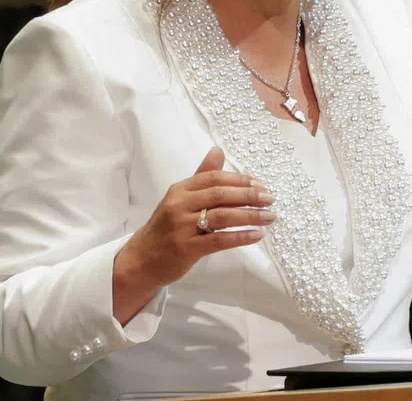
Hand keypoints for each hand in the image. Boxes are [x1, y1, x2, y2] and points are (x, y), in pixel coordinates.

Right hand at [112, 148, 273, 323]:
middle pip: (220, 194)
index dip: (239, 180)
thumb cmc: (166, 227)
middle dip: (249, 196)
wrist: (141, 260)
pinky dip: (240, 237)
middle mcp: (180, 205)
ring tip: (270, 217)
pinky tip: (256, 235)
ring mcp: (182, 227)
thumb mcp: (181, 198)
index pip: (214, 178)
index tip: (260, 185)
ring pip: (222, 216)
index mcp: (180, 189)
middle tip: (270, 199)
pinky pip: (219, 240)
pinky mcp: (186, 248)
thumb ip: (201, 175)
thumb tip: (218, 150)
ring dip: (250, 216)